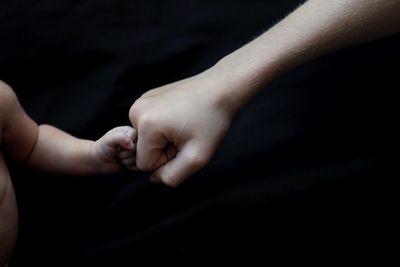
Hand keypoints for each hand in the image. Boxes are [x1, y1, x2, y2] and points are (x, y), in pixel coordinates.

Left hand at [90, 126, 136, 173]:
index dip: (127, 144)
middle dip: (126, 154)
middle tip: (117, 153)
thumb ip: (120, 138)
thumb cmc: (102, 148)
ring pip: (140, 158)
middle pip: (140, 148)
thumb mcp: (108, 140)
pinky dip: (131, 167)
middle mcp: (135, 140)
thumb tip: (132, 145)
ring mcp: (137, 151)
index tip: (117, 146)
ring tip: (119, 158)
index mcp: (129, 131)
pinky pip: (140, 166)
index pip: (138, 136)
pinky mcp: (137, 161)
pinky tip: (124, 163)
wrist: (99, 161)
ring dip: (127, 161)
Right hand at [129, 69, 235, 186]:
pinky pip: (150, 125)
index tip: (184, 146)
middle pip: (143, 151)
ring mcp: (141, 102)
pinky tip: (181, 117)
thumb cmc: (212, 120)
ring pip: (146, 139)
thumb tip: (154, 178)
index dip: (167, 162)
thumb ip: (172, 176)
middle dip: (165, 150)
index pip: (145, 164)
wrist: (221, 88)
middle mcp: (136, 111)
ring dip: (165, 139)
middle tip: (187, 136)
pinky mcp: (147, 97)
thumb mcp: (197, 157)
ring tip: (184, 125)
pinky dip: (164, 126)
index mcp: (146, 126)